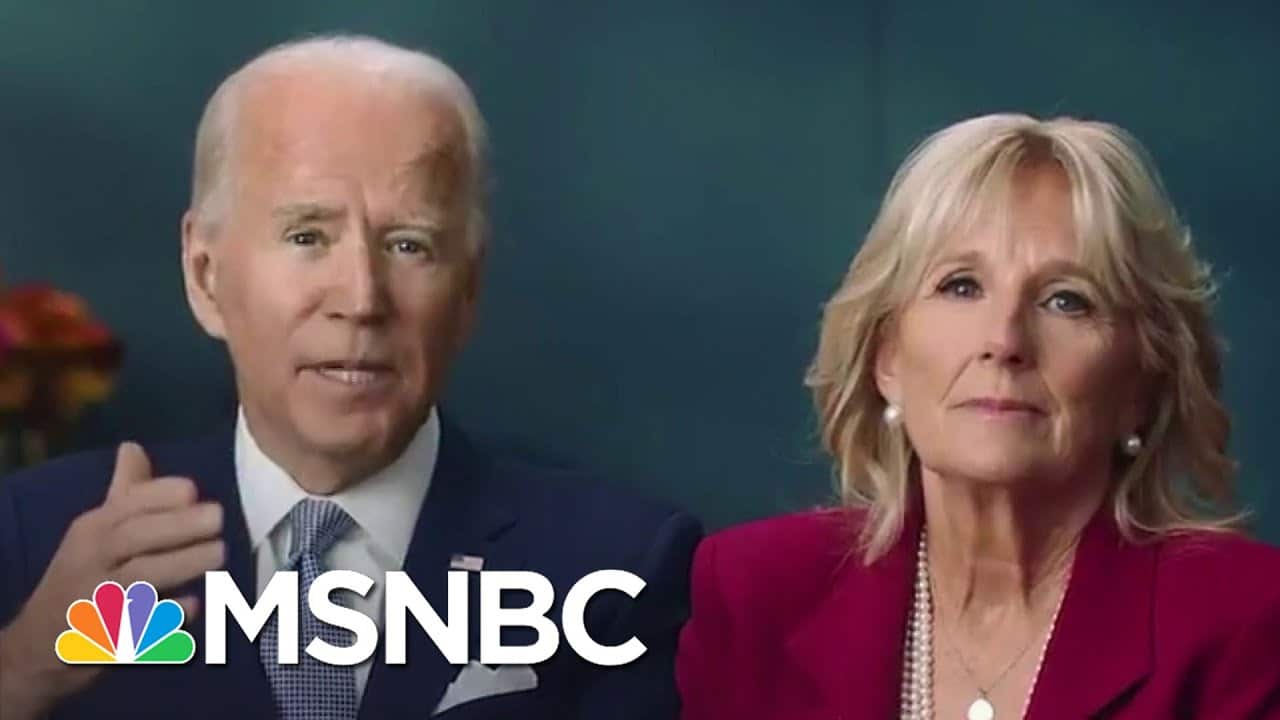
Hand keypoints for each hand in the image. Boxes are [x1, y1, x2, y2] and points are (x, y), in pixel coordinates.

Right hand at [0, 443, 223, 719]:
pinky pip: (140, 628)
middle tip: (219, 517)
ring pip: (139, 580)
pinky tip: (196, 605)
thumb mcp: (94, 532)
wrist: (40, 645)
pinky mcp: (108, 639)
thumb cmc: (82, 576)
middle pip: (133, 538)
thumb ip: (124, 494)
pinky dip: (167, 616)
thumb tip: (133, 446)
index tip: (194, 489)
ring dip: (180, 564)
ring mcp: (97, 602)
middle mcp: (91, 561)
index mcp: (92, 530)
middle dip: (176, 525)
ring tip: (220, 552)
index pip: (125, 506)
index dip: (158, 496)